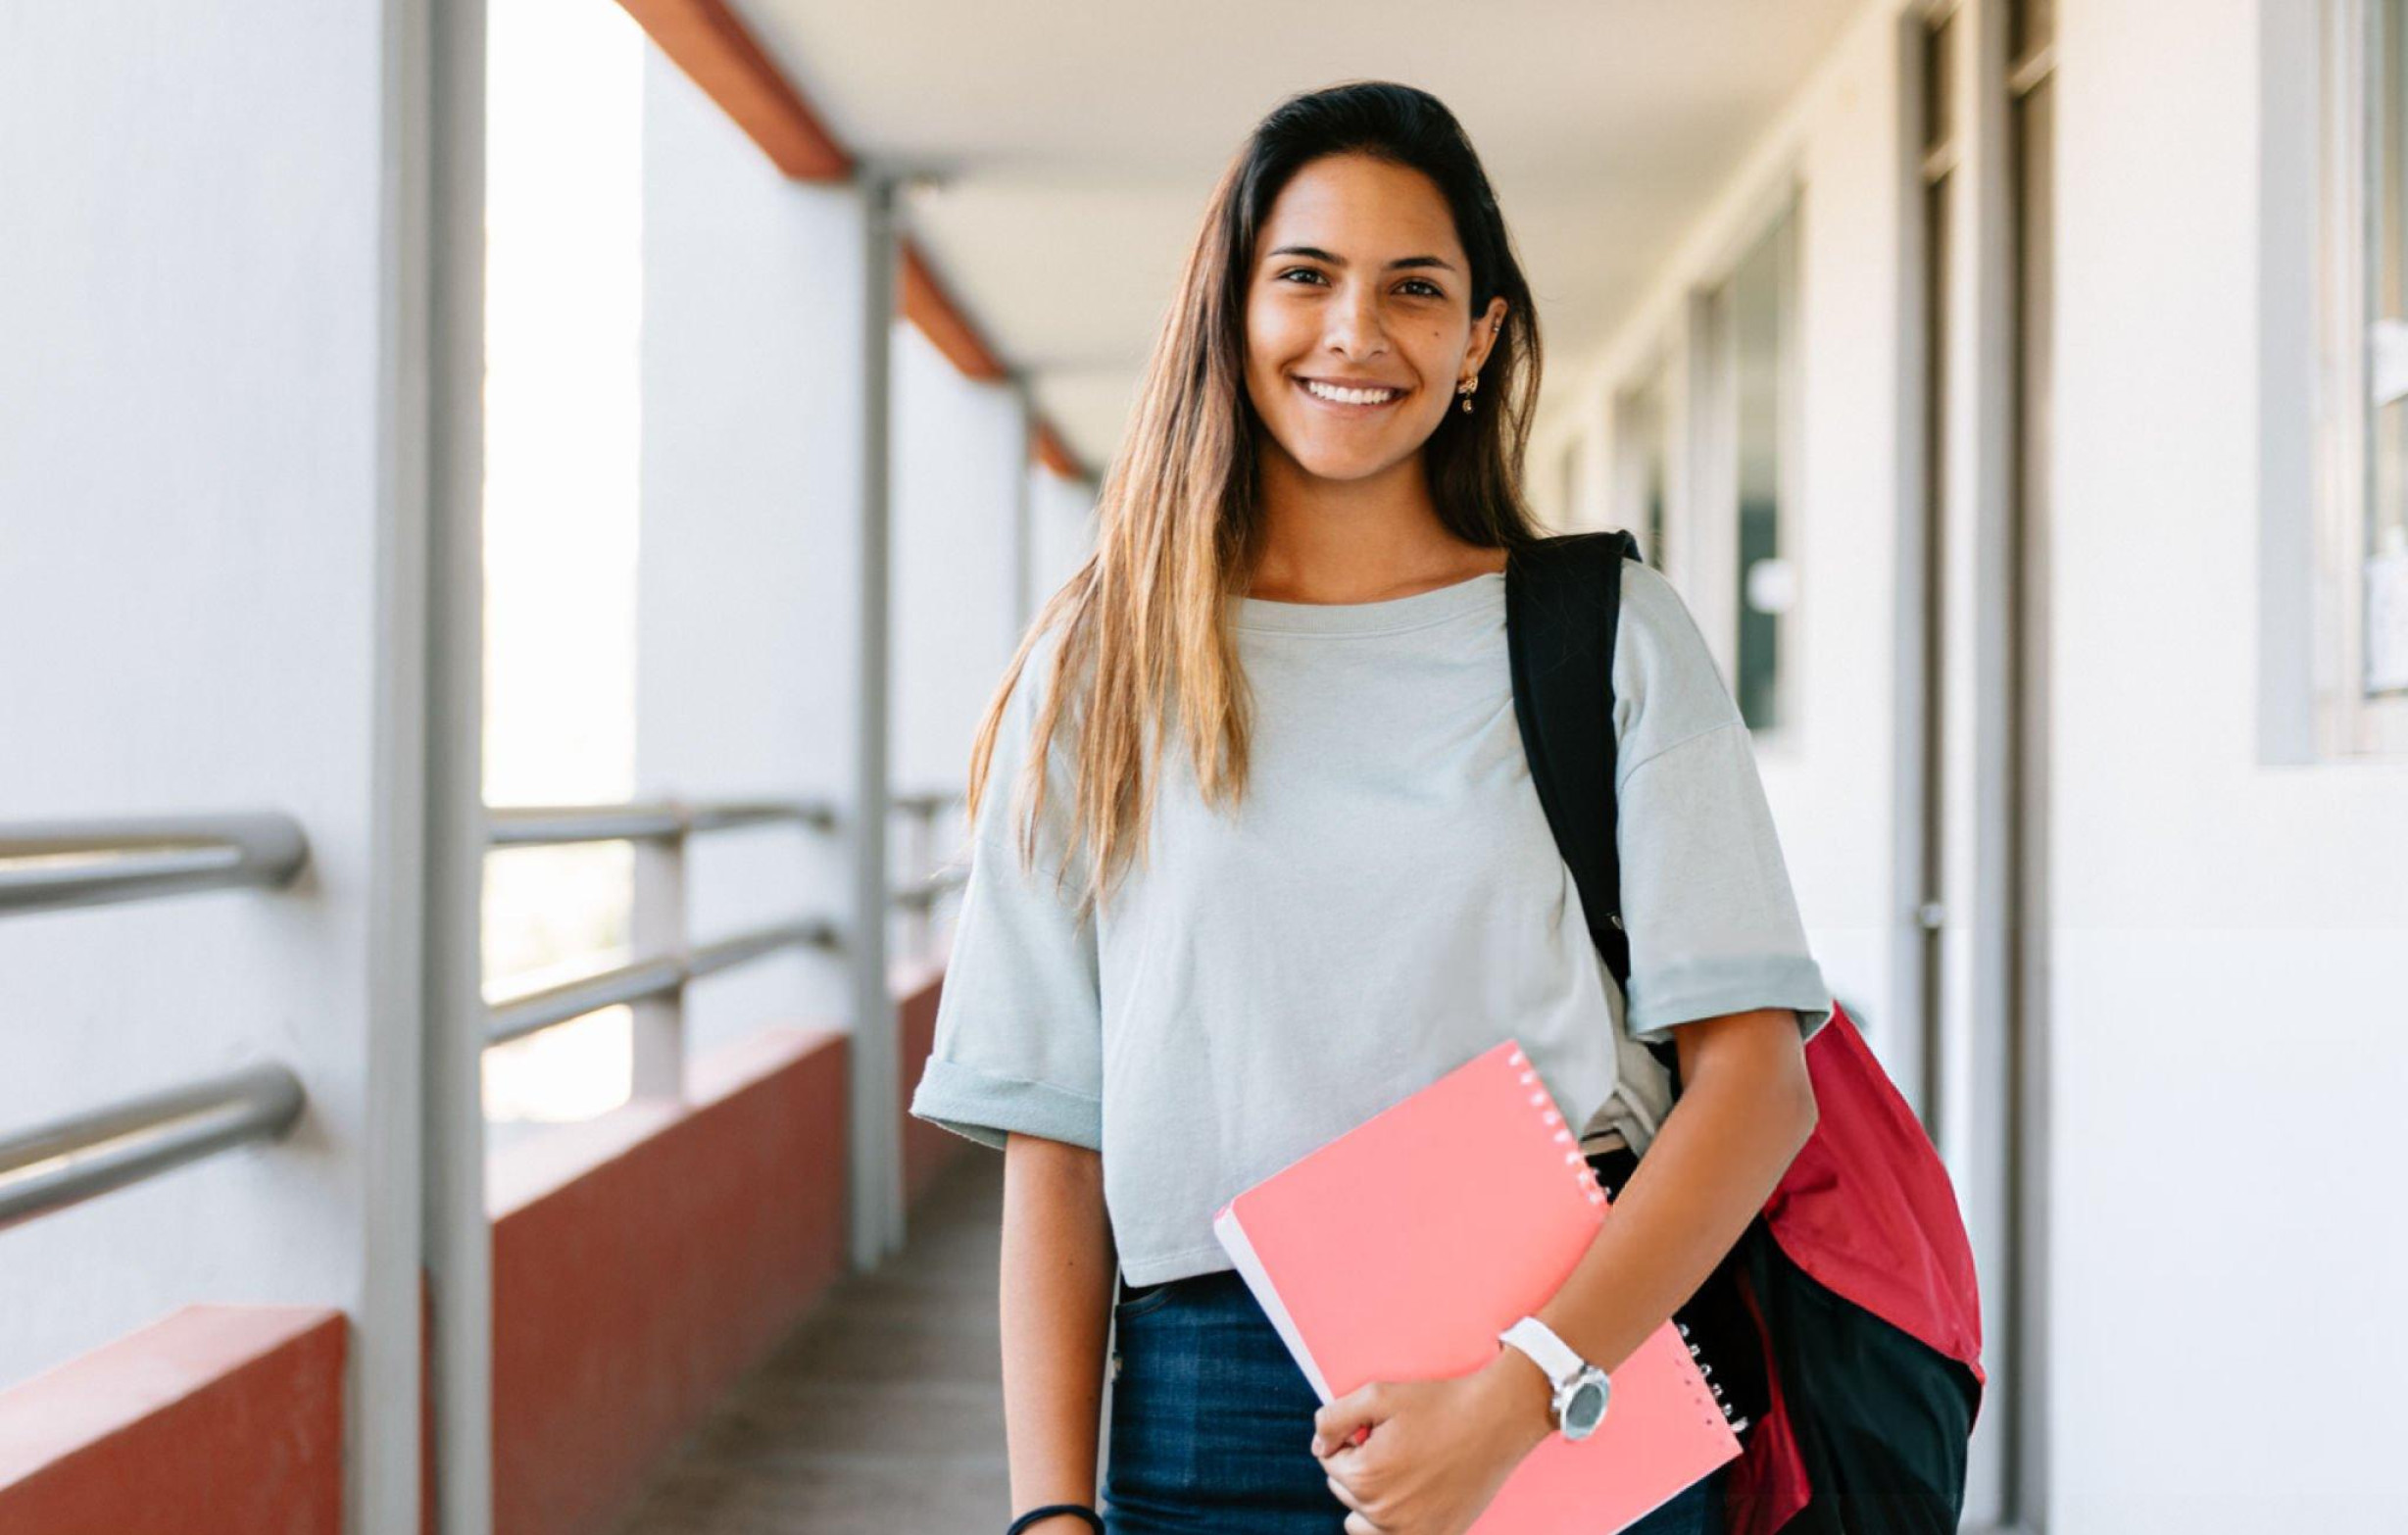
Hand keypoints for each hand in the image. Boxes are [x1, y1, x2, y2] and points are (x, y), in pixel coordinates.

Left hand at [1308, 1350, 1554, 1534]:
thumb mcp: (1378, 1395)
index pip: (1329, 1461)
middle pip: (1344, 1491)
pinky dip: (1393, 1521)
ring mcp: (1409, 1532)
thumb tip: (1318, 1446)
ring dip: (1371, 1498)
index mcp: (1364, 1477)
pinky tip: (1415, 1495)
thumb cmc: (1437, 1404)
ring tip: (1403, 1471)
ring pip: (1361, 1520)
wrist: (1496, 1421)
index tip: (1381, 1428)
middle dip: (1361, 1466)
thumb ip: (1333, 1418)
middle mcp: (1382, 1513)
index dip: (1352, 1438)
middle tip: (1399, 1444)